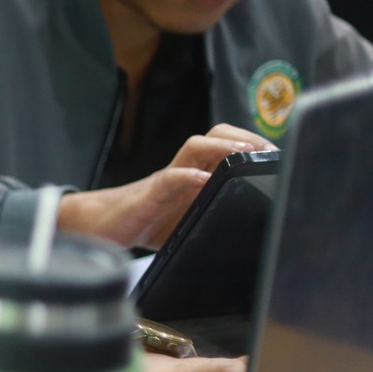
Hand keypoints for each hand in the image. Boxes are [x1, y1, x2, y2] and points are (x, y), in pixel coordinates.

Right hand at [56, 123, 270, 247]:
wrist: (96, 227)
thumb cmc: (141, 223)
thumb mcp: (184, 221)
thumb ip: (207, 214)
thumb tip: (246, 235)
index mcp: (192, 176)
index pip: (223, 146)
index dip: (251, 143)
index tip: (276, 154)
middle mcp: (181, 171)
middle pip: (213, 136)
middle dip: (244, 138)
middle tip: (267, 150)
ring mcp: (165, 181)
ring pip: (195, 147)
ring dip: (223, 147)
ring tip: (244, 153)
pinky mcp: (148, 197)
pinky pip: (170, 179)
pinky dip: (188, 177)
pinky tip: (203, 180)